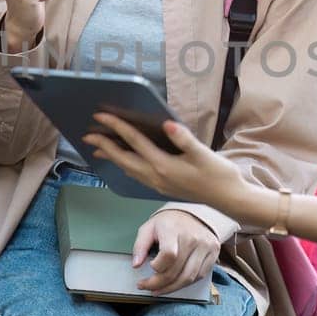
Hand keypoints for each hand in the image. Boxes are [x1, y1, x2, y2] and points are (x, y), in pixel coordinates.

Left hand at [82, 113, 253, 221]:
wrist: (229, 199)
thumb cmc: (219, 175)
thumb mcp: (204, 154)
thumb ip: (184, 139)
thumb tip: (166, 124)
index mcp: (163, 165)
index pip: (134, 142)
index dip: (116, 127)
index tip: (101, 115)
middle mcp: (156, 176)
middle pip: (123, 158)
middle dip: (104, 146)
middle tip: (87, 135)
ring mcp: (158, 184)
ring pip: (127, 169)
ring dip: (111, 157)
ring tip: (97, 149)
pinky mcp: (162, 187)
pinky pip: (136, 175)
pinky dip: (124, 166)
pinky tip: (124, 162)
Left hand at [129, 209, 219, 294]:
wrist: (193, 214)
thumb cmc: (168, 223)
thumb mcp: (149, 228)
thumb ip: (140, 246)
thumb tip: (136, 265)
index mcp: (174, 229)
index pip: (169, 254)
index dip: (157, 266)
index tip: (150, 267)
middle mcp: (193, 237)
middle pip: (176, 270)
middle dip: (158, 284)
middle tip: (147, 287)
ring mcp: (205, 246)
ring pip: (188, 277)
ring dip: (171, 288)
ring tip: (158, 290)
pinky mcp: (213, 253)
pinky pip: (199, 276)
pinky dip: (185, 284)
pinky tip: (174, 284)